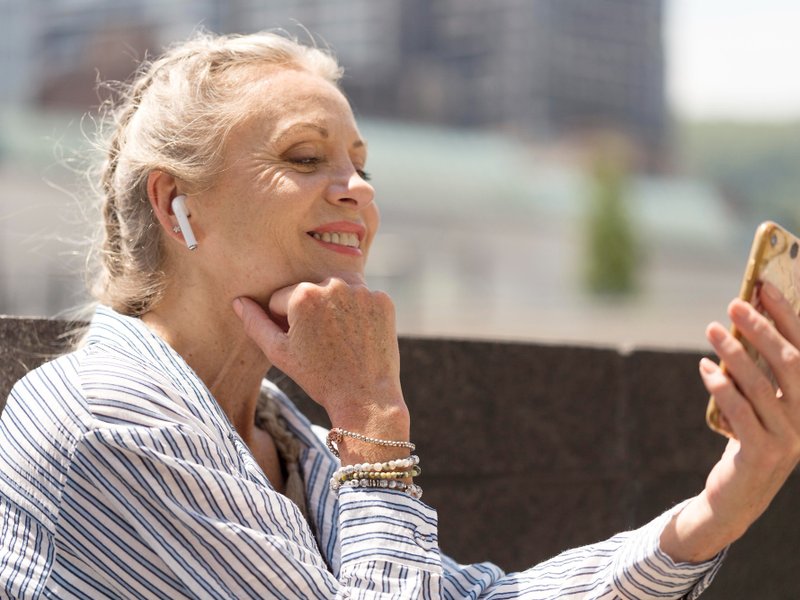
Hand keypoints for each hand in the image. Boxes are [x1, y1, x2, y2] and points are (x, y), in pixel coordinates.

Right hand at [232, 276, 408, 461]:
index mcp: (303, 294)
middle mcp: (333, 284)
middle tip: (322, 344)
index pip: (281, 298)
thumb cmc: (318, 378)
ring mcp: (362, 291)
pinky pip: (362, 299)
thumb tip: (239, 302)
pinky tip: (358, 335)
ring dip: (334, 308)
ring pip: (336, 292)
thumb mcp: (279, 353)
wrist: (366, 398)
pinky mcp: (383, 300)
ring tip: (339, 339)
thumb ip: (256, 324)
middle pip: (310, 292)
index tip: (301, 344)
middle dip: (310, 312)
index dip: (285, 323)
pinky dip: (358, 312)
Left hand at [661, 281, 799, 561]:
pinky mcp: (761, 454)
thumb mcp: (760, 403)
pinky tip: (705, 367)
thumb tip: (741, 321)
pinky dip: (721, 386)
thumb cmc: (748, 438)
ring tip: (712, 329)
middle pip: (790, 364)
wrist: (737, 498)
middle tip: (735, 305)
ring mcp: (787, 439)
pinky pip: (740, 413)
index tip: (764, 287)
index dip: (787, 316)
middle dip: (763, 329)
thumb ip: (759, 370)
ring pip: (761, 386)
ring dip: (735, 353)